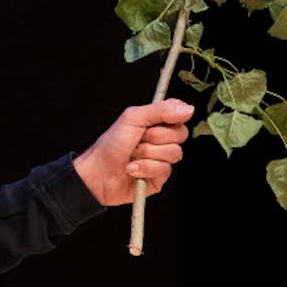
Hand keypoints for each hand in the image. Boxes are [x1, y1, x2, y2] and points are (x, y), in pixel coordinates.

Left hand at [73, 97, 193, 205]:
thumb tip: (188, 108)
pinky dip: (146, 168)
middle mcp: (160, 141)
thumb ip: (160, 110)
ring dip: (148, 154)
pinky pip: (165, 170)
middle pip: (180, 135)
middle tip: (138, 139)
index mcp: (155, 123)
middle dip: (156, 137)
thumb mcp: (133, 118)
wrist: (98, 173)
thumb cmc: (110, 145)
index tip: (157, 121)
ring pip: (174, 153)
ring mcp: (161, 159)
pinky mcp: (159, 178)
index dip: (172, 118)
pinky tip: (133, 168)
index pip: (180, 116)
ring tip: (132, 155)